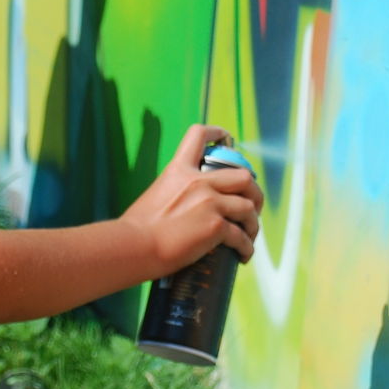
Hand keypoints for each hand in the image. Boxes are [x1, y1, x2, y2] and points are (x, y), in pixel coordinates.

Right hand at [119, 124, 262, 271]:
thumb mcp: (156, 195)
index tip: (228, 140)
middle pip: (243, 176)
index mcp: (179, 170)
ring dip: (253, 223)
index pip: (199, 135)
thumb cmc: (137, 229)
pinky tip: (244, 255)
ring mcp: (210, 203)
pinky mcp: (216, 226)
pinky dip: (247, 247)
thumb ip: (174, 193)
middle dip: (254, 192)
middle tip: (251, 208)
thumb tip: (183, 208)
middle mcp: (198, 182)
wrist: (134, 247)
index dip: (219, 134)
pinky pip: (242, 236)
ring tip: (249, 237)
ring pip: (249, 206)